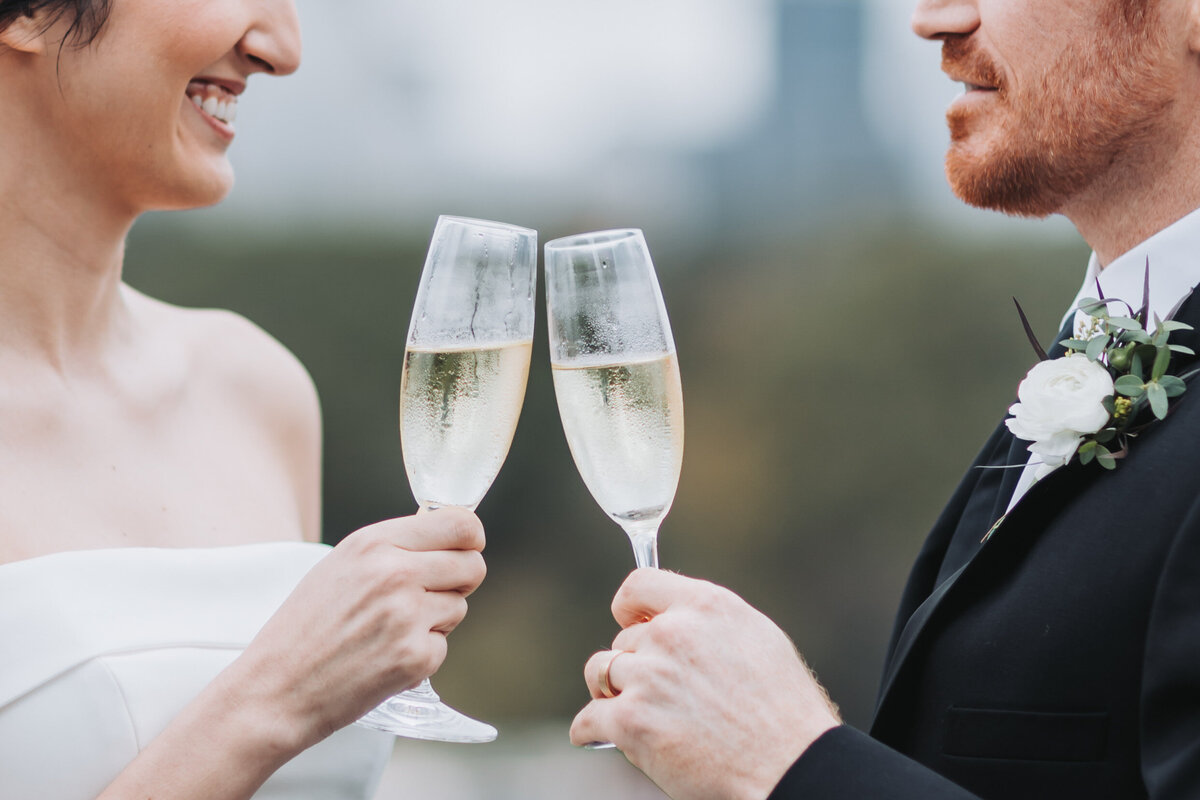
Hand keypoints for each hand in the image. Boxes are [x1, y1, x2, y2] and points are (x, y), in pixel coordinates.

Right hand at [228, 508, 486, 747]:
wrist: (274, 689)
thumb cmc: (304, 628)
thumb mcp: (341, 566)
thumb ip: (392, 548)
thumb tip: (447, 540)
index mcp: (375, 543)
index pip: (461, 523)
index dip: (470, 539)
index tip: (466, 549)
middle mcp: (396, 573)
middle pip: (473, 565)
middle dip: (459, 582)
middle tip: (428, 598)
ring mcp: (408, 616)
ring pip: (459, 607)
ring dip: (435, 621)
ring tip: (388, 632)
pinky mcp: (415, 658)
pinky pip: (443, 647)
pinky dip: (421, 656)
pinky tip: (383, 658)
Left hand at [570, 569, 840, 799]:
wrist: (791, 766)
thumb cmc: (784, 712)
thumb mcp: (757, 639)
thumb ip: (709, 623)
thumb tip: (676, 622)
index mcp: (705, 606)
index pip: (639, 585)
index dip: (630, 609)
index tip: (629, 623)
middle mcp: (673, 633)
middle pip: (623, 640)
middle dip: (635, 666)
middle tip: (661, 695)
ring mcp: (649, 676)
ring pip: (600, 673)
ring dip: (612, 693)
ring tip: (633, 713)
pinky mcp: (631, 721)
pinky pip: (588, 719)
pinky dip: (588, 730)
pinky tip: (594, 735)